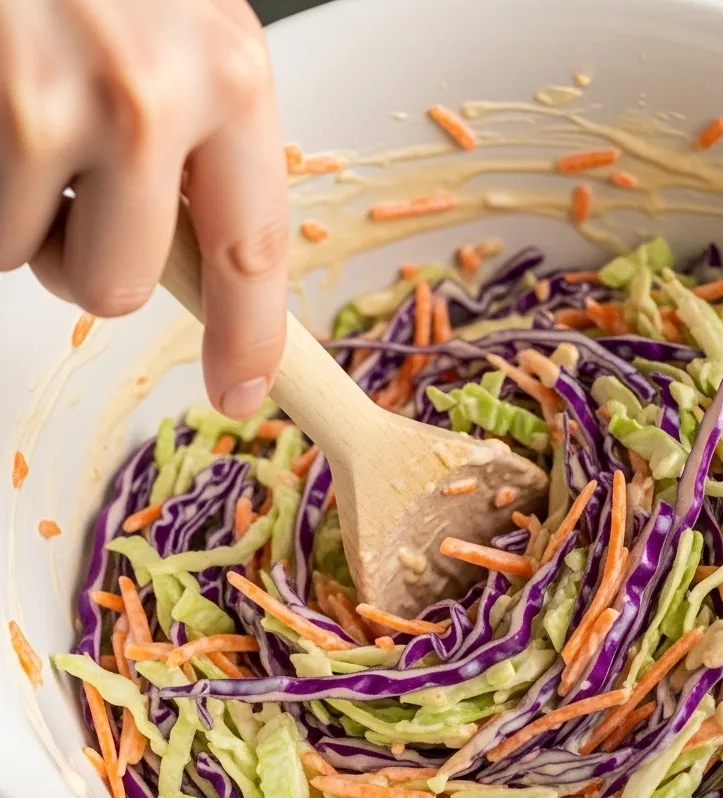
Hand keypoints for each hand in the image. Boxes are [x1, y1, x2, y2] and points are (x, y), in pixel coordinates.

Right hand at [0, 0, 288, 417]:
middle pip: (115, 287)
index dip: (247, 338)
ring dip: (14, 209)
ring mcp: (44, 100)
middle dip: (80, 259)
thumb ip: (204, 147)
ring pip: (20, 256)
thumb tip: (203, 265)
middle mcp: (146, 96)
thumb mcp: (188, 33)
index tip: (240, 390)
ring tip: (15, 111)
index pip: (252, 251)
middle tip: (62, 189)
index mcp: (229, 77)